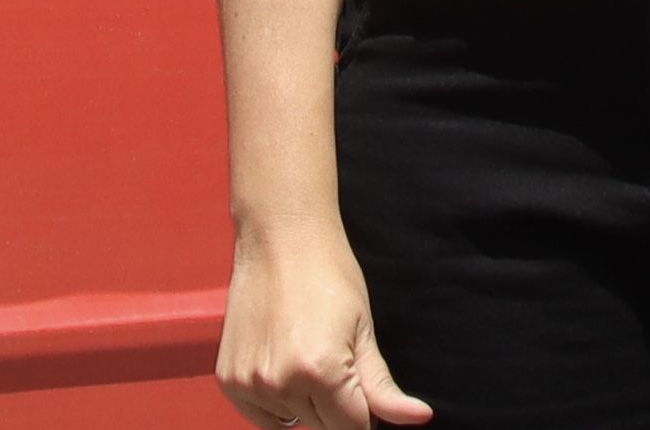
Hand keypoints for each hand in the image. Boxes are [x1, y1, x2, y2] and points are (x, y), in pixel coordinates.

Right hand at [218, 214, 429, 428]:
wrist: (280, 238)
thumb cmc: (329, 275)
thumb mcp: (364, 329)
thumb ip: (383, 387)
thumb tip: (420, 418)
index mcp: (321, 371)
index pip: (351, 428)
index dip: (364, 415)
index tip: (363, 392)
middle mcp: (281, 384)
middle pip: (322, 428)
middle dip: (336, 407)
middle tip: (337, 357)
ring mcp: (250, 384)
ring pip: (293, 423)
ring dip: (306, 406)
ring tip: (308, 355)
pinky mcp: (230, 380)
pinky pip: (262, 416)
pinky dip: (277, 403)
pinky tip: (285, 365)